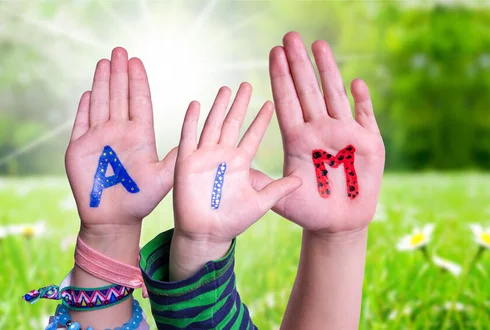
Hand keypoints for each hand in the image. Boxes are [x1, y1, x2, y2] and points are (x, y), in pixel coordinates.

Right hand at [65, 47, 176, 235]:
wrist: (114, 219)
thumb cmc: (140, 200)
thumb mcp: (164, 178)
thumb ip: (175, 158)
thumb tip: (192, 139)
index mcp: (139, 134)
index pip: (138, 101)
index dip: (137, 81)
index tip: (136, 61)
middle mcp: (119, 131)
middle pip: (119, 95)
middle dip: (119, 73)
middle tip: (120, 49)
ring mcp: (98, 138)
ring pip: (100, 103)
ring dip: (102, 82)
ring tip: (104, 61)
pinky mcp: (78, 148)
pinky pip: (81, 122)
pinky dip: (84, 107)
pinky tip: (88, 91)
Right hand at [173, 83, 301, 244]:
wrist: (207, 234)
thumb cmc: (233, 221)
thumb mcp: (261, 203)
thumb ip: (279, 189)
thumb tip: (302, 181)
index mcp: (241, 162)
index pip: (253, 135)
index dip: (261, 119)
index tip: (271, 102)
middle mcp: (223, 155)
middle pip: (233, 123)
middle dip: (240, 104)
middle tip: (248, 83)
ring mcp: (205, 156)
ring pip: (213, 125)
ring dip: (219, 107)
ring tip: (226, 88)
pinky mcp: (187, 162)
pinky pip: (189, 137)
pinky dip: (191, 121)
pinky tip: (196, 104)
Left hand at [262, 32, 384, 233]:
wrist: (337, 224)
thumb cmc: (307, 211)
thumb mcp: (281, 199)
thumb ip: (265, 184)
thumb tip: (241, 170)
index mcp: (297, 139)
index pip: (286, 101)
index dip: (280, 77)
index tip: (273, 52)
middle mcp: (319, 130)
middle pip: (308, 91)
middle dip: (300, 64)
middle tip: (291, 36)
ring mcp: (344, 134)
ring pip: (334, 96)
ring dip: (328, 71)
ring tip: (319, 45)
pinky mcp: (368, 144)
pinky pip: (365, 117)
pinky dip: (362, 101)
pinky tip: (356, 82)